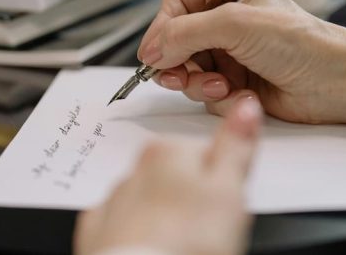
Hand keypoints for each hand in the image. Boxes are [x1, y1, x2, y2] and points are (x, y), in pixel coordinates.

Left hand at [73, 97, 262, 254]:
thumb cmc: (188, 242)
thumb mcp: (229, 189)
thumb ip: (236, 144)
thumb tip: (246, 105)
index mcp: (168, 151)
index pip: (205, 153)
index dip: (222, 181)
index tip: (225, 205)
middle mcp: (135, 170)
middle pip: (176, 177)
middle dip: (192, 199)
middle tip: (208, 231)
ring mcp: (115, 202)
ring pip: (150, 202)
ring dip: (166, 219)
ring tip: (184, 245)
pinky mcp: (99, 234)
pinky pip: (124, 227)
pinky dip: (140, 236)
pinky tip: (157, 248)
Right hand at [137, 0, 345, 133]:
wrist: (337, 83)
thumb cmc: (300, 42)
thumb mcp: (237, 25)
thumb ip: (186, 33)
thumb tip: (149, 49)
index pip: (177, 4)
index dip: (161, 28)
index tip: (152, 53)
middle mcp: (227, 20)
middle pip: (176, 40)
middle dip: (177, 61)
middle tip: (177, 76)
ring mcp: (231, 53)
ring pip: (187, 70)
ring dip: (198, 81)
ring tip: (221, 85)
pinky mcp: (237, 82)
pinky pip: (206, 91)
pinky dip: (217, 96)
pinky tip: (240, 94)